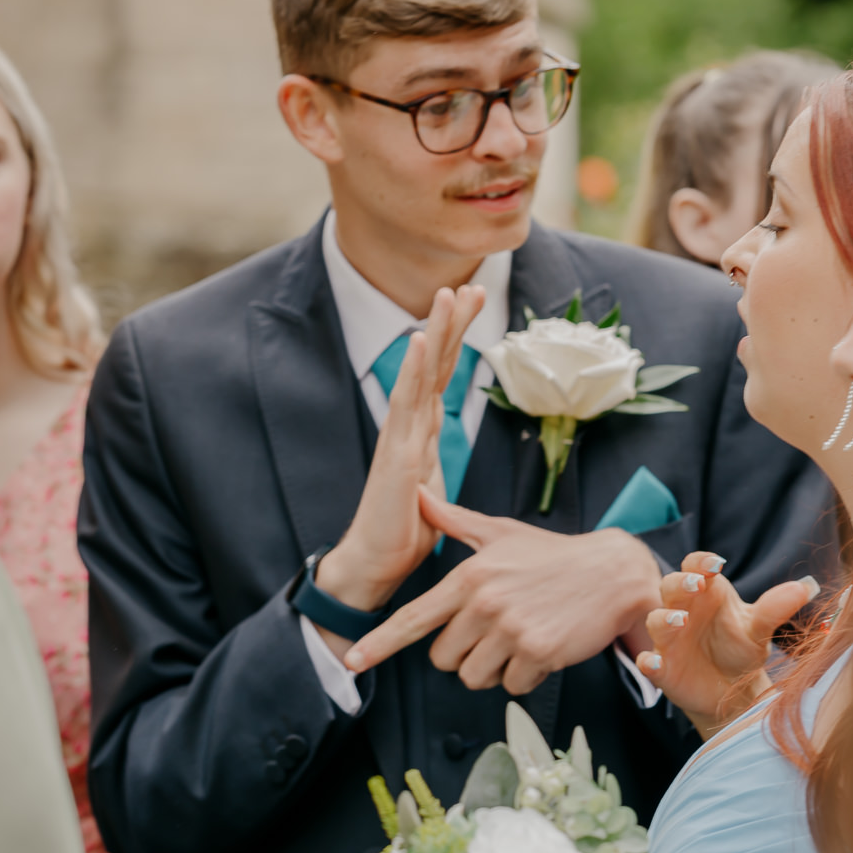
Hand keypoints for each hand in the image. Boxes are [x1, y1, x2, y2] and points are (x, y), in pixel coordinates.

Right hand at [315, 285, 484, 631]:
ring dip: (434, 333)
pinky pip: (404, 405)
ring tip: (446, 295)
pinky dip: (411, 371)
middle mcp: (409, 426)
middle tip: (475, 284)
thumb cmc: (401, 534)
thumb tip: (442, 462)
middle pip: (435, 363)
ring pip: (420, 373)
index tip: (476, 303)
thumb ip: (438, 472)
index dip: (458, 338)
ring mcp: (400, 436)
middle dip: (454, 323)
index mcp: (421, 432)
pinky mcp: (395, 455)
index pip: (443, 374)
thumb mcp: (434, 496)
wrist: (375, 567)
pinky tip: (418, 342)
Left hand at [343, 486, 661, 694]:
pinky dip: (525, 674)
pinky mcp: (538, 651)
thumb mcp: (500, 531)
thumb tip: (418, 495)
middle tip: (492, 632)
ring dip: (493, 667)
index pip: (414, 617)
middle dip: (462, 654)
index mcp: (469, 576)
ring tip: (518, 637)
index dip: (379, 643)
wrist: (611, 572)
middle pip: (443, 658)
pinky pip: (512, 685)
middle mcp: (484, 602)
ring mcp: (511, 629)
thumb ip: (453, 520)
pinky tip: (542, 646)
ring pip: (475, 676)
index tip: (351, 661)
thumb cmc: (552, 554)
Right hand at [634, 551, 818, 737]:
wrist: (734, 693)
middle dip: (679, 583)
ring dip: (665, 618)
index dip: (700, 561)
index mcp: (707, 593)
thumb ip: (776, 608)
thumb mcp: (760, 629)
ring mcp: (670, 640)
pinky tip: (654, 663)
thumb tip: (807, 587)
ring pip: (657, 620)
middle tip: (696, 584)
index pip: (695, 566)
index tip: (715, 564)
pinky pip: (649, 661)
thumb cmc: (742, 650)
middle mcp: (684, 611)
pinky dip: (649, 661)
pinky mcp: (664, 668)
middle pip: (670, 586)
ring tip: (681, 621)